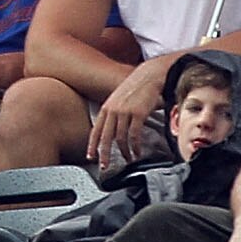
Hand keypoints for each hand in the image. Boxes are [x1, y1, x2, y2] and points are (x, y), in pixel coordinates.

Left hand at [90, 58, 167, 172]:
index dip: (92, 145)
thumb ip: (114, 113)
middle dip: (104, 154)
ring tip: (128, 159)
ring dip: (124, 152)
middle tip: (104, 166)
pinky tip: (137, 152)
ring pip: (120, 138)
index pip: (96, 130)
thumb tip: (112, 129)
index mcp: (106, 107)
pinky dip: (135, 147)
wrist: (150, 75)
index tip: (90, 156)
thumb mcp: (118, 99)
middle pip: (105, 137)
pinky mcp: (138, 114)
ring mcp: (125, 112)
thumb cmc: (136, 87)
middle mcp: (113, 110)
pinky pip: (134, 135)